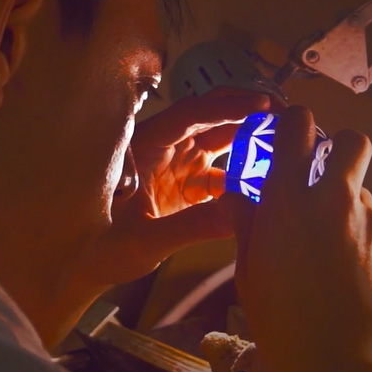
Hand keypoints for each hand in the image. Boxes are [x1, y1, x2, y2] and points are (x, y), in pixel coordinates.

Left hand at [78, 87, 273, 287]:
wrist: (86, 267)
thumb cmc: (101, 250)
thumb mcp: (145, 241)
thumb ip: (192, 227)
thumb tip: (240, 213)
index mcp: (143, 148)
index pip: (188, 116)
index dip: (226, 107)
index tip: (261, 103)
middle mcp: (160, 150)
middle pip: (206, 119)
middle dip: (244, 112)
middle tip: (284, 111)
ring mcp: (173, 167)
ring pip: (216, 142)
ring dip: (247, 138)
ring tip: (284, 137)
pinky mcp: (183, 187)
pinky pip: (218, 173)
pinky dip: (241, 174)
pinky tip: (266, 179)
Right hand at [231, 105, 371, 371]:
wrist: (341, 368)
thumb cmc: (282, 325)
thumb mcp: (249, 273)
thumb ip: (247, 225)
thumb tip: (241, 196)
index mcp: (286, 201)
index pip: (297, 127)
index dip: (294, 123)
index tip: (288, 135)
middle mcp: (332, 201)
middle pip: (352, 141)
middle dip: (340, 147)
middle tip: (323, 173)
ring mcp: (370, 223)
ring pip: (362, 190)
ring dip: (346, 202)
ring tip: (329, 246)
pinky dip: (360, 238)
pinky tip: (347, 274)